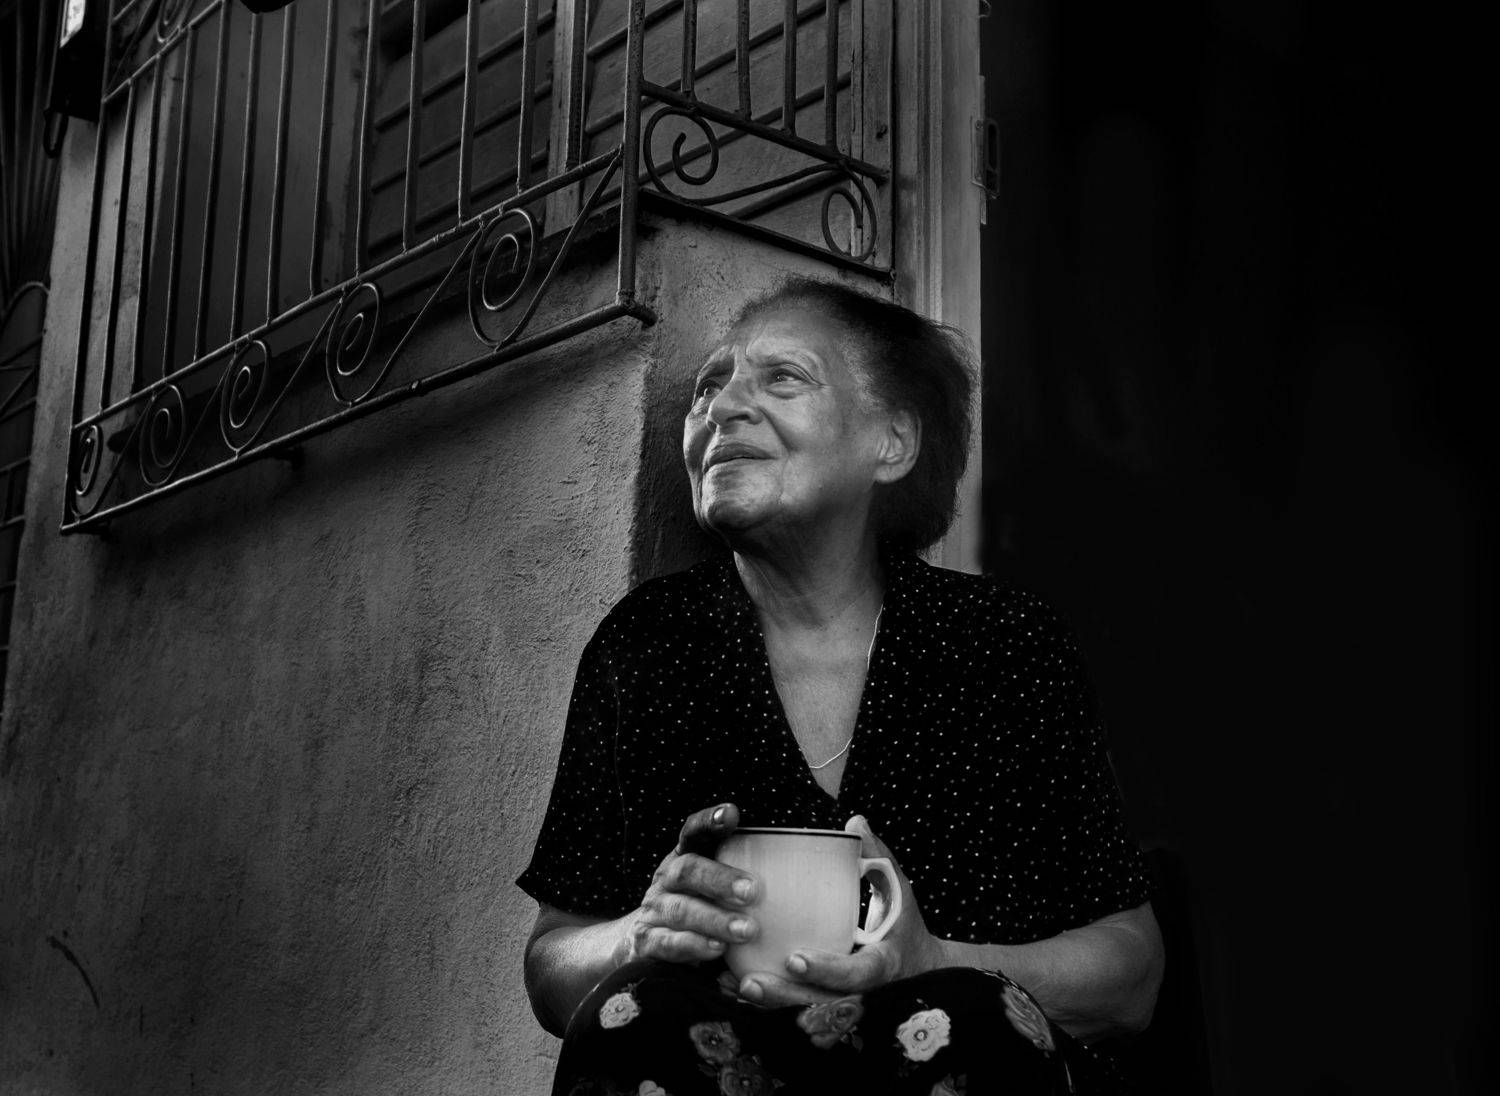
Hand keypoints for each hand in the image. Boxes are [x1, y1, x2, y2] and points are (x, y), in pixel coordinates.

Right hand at [617, 803, 759, 966]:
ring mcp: (654, 908)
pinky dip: (693, 945)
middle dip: (719, 879)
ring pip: (680, 909)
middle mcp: (667, 878)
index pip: (694, 831)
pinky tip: (717, 949)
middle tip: (752, 891)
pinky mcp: (646, 940)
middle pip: (688, 869)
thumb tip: (799, 879)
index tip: (731, 814)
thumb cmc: (703, 910)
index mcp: (686, 856)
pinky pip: (666, 942)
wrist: (650, 944)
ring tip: (746, 931)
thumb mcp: (719, 888)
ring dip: (715, 919)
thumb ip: (745, 879)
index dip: (709, 821)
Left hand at [732, 815, 946, 1006]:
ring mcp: (846, 1004)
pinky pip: (799, 1009)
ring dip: (772, 1002)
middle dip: (785, 994)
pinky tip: (737, 989)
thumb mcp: (897, 891)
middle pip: (822, 1003)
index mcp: (882, 963)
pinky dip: (771, 1003)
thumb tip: (854, 823)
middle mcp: (863, 992)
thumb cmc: (904, 925)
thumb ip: (877, 858)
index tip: (794, 958)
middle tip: (750, 982)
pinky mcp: (831, 1007)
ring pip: (806, 1011)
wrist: (918, 971)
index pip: (856, 974)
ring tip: (736, 985)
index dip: (826, 970)